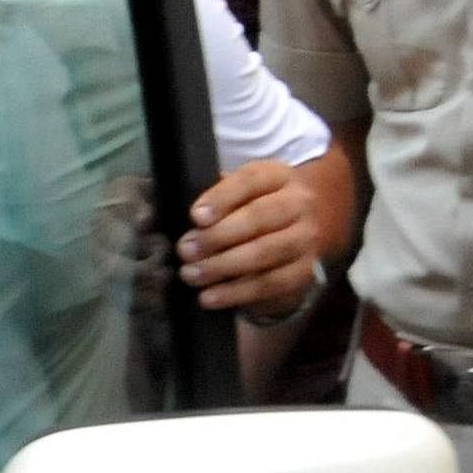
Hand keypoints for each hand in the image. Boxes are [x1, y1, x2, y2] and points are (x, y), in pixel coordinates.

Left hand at [179, 158, 323, 311]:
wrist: (300, 229)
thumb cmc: (253, 207)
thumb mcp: (237, 193)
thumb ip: (210, 200)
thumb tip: (166, 218)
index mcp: (276, 176)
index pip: (250, 180)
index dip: (222, 198)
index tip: (196, 216)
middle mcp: (298, 203)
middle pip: (259, 217)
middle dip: (218, 236)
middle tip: (185, 250)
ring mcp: (306, 238)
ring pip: (265, 252)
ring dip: (223, 266)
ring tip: (192, 274)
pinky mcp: (305, 271)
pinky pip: (271, 284)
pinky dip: (237, 293)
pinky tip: (210, 297)